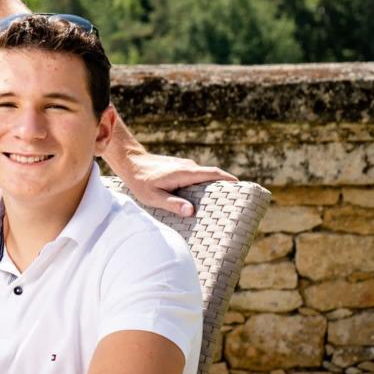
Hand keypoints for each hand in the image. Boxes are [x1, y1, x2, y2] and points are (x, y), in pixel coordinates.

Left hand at [119, 151, 236, 216]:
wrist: (131, 162)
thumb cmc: (140, 182)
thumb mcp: (153, 197)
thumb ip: (172, 203)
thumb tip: (191, 211)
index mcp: (185, 173)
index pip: (213, 173)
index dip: (229, 180)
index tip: (243, 188)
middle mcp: (188, 167)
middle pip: (213, 175)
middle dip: (226, 186)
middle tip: (238, 201)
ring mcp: (185, 166)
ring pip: (205, 176)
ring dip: (214, 187)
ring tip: (223, 204)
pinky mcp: (181, 169)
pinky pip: (197, 177)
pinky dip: (204, 185)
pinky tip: (203, 199)